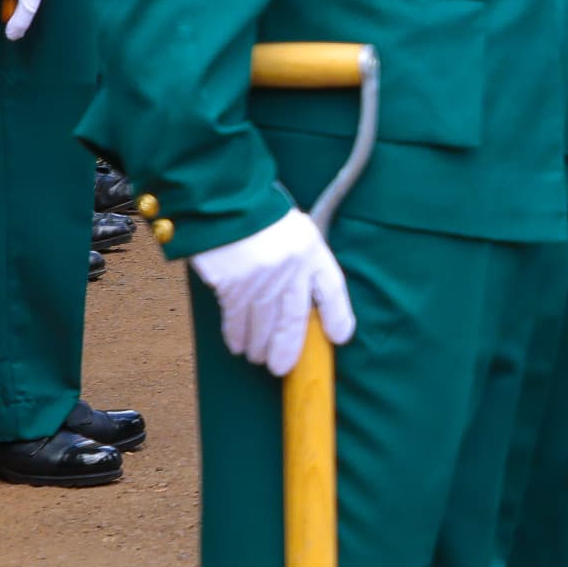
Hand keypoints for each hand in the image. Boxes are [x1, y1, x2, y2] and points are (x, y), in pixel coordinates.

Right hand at [188, 207, 354, 378]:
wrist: (228, 199)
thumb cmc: (264, 217)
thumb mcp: (297, 233)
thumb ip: (304, 264)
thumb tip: (305, 304)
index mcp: (313, 251)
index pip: (333, 291)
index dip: (339, 317)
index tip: (339, 337)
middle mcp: (292, 268)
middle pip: (294, 321)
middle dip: (288, 349)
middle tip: (281, 367)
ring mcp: (262, 278)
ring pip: (263, 324)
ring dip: (260, 346)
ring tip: (258, 358)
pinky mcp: (233, 283)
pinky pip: (237, 317)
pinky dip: (237, 334)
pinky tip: (238, 346)